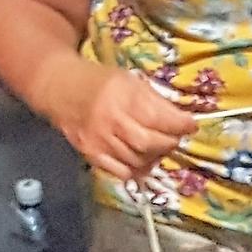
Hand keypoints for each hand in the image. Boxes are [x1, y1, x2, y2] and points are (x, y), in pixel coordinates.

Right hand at [48, 62, 195, 185]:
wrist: (61, 89)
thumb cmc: (100, 81)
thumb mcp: (130, 80)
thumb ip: (154, 100)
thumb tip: (180, 120)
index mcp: (124, 97)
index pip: (160, 118)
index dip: (181, 125)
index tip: (191, 125)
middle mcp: (111, 121)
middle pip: (151, 143)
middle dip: (170, 142)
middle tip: (174, 137)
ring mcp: (100, 141)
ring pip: (138, 160)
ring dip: (155, 156)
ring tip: (158, 147)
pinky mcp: (91, 155)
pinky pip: (121, 172)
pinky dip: (137, 169)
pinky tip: (141, 160)